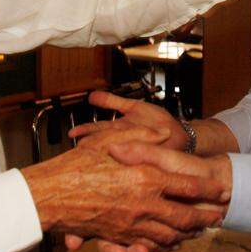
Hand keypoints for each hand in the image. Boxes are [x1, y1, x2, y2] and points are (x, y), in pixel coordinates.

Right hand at [22, 143, 226, 248]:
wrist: (48, 196)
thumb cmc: (75, 166)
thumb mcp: (109, 140)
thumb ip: (141, 135)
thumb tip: (162, 133)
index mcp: (145, 178)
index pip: (188, 186)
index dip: (209, 189)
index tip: (224, 190)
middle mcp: (143, 204)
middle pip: (185, 216)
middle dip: (205, 218)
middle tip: (219, 217)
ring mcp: (132, 224)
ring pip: (169, 235)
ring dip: (187, 233)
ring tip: (200, 230)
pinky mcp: (119, 236)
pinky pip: (148, 245)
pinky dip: (163, 244)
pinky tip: (169, 242)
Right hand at [70, 92, 186, 150]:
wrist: (179, 132)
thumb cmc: (157, 123)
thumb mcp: (133, 107)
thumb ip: (112, 102)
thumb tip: (91, 96)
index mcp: (118, 131)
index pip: (97, 131)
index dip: (85, 131)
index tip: (72, 134)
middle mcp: (125, 142)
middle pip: (104, 143)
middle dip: (91, 146)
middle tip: (78, 148)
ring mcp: (135, 148)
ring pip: (117, 150)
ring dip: (105, 152)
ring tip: (91, 153)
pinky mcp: (147, 154)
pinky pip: (137, 154)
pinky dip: (128, 155)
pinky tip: (118, 155)